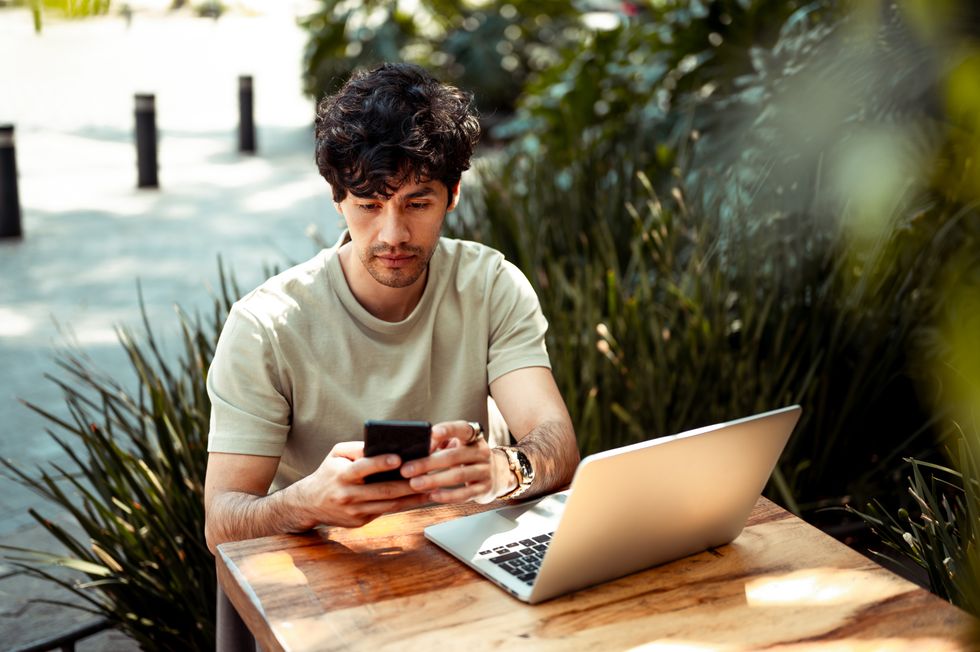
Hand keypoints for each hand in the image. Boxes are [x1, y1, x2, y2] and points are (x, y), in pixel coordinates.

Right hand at [293, 441, 429, 527]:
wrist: (309, 504)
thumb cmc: (328, 473)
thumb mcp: (336, 454)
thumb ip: (358, 448)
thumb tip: (383, 444)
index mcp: (342, 475)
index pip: (363, 468)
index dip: (381, 463)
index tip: (399, 459)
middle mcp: (348, 494)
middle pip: (383, 490)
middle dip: (408, 484)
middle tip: (428, 476)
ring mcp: (355, 511)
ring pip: (389, 505)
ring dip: (412, 498)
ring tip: (431, 489)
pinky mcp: (360, 522)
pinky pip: (386, 513)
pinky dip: (404, 506)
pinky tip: (419, 499)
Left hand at [399, 421, 515, 503]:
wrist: (498, 474)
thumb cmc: (467, 457)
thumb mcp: (458, 444)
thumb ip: (440, 443)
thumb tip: (417, 446)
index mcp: (473, 437)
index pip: (462, 429)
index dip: (447, 430)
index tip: (430, 433)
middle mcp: (482, 452)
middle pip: (454, 456)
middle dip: (428, 463)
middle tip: (407, 469)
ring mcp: (485, 471)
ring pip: (458, 475)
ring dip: (434, 480)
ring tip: (414, 484)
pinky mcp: (484, 489)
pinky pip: (464, 494)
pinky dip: (447, 495)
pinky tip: (432, 496)